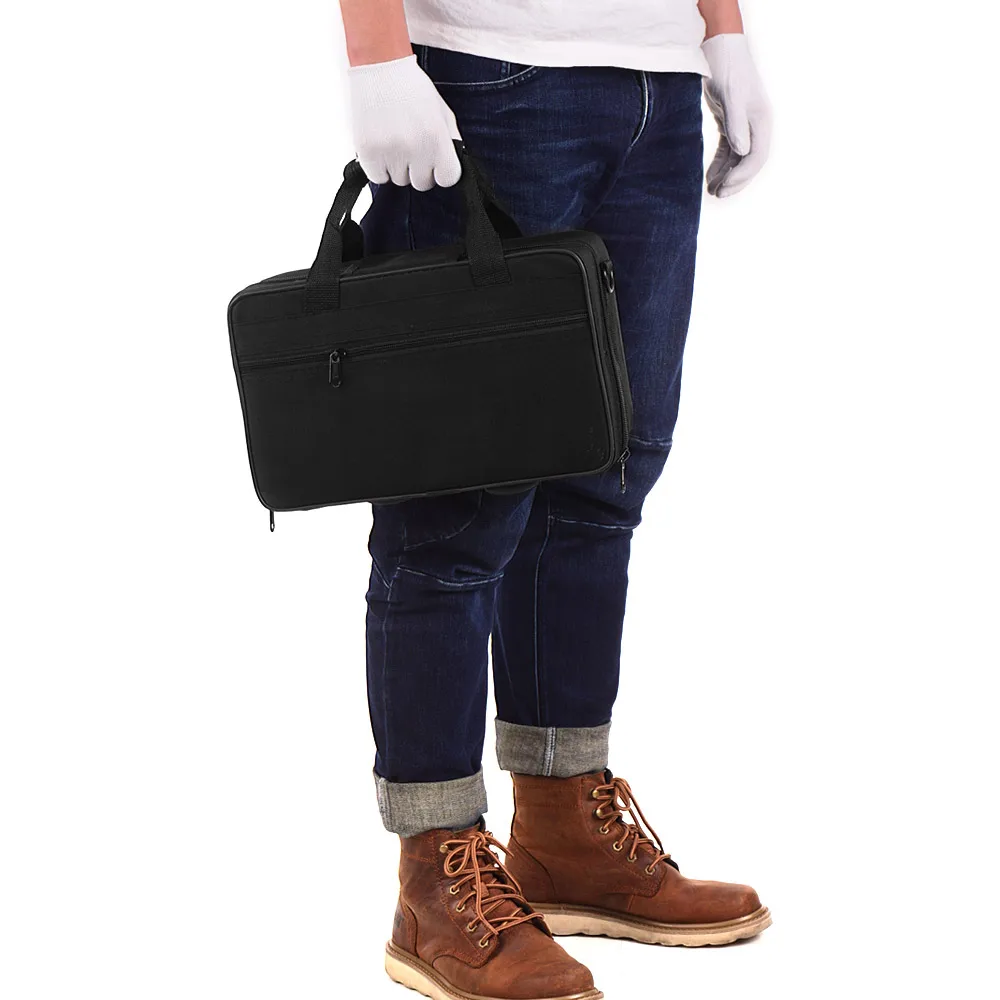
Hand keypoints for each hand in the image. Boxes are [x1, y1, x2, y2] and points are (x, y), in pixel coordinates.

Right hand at [347, 54, 461, 189]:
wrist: (379, 65)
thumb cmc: (413, 89)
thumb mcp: (442, 112)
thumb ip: (451, 142)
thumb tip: (453, 169)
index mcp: (437, 138)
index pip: (448, 179)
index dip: (441, 171)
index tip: (434, 160)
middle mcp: (414, 148)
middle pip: (421, 183)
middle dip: (418, 169)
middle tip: (411, 146)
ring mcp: (389, 152)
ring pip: (399, 181)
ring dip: (398, 167)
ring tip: (394, 141)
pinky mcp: (367, 152)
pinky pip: (378, 178)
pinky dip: (379, 168)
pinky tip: (381, 147)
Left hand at [701, 34, 771, 197]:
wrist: (718, 48)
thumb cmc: (727, 68)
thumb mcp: (731, 95)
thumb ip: (737, 123)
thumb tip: (743, 151)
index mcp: (762, 120)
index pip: (757, 156)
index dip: (742, 175)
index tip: (724, 188)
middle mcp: (756, 124)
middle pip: (749, 161)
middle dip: (735, 180)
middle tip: (717, 195)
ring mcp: (744, 124)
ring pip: (737, 158)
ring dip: (725, 175)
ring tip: (711, 190)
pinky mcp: (730, 122)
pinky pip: (727, 150)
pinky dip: (719, 164)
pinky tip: (709, 176)